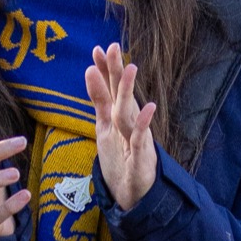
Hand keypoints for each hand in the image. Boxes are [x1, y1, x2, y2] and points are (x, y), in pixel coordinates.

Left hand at [86, 41, 157, 211]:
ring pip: (129, 112)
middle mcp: (129, 122)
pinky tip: (149, 108)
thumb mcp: (105, 125)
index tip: (98, 49)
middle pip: (121, 94)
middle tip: (114, 47)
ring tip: (130, 68)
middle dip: (117, 71)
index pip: (110, 89)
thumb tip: (90, 70)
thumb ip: (100, 99)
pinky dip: (144, 124)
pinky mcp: (141, 156)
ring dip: (128, 92)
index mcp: (119, 115)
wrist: (135, 192)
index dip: (105, 70)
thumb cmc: (121, 156)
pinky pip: (141, 139)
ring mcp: (136, 138)